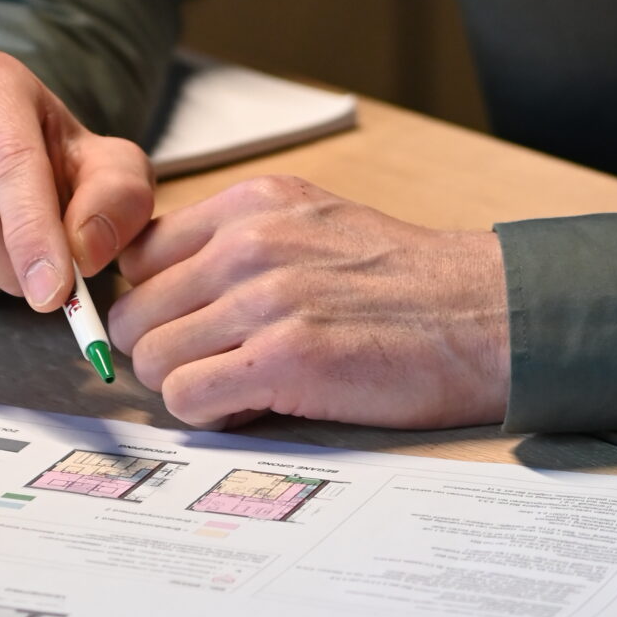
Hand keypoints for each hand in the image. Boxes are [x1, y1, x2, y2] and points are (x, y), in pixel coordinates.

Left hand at [108, 175, 510, 428]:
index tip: (183, 324)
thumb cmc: (401, 282)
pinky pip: (188, 398)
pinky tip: (254, 406)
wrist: (479, 316)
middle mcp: (250, 242)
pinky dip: (211, 414)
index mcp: (253, 203)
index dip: (155, 300)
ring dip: (187, 385)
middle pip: (137, 311)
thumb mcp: (314, 224)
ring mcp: (265, 299)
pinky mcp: (283, 359)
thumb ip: (241, 240)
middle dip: (164, 348)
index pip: (140, 254)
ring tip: (239, 387)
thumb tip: (166, 286)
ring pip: (153, 358)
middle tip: (211, 366)